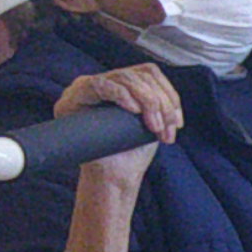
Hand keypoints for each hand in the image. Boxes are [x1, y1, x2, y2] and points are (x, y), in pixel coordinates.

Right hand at [52, 61, 179, 204]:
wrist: (115, 178)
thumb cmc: (132, 152)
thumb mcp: (152, 122)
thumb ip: (158, 102)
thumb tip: (171, 97)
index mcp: (121, 86)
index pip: (148, 72)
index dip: (169, 93)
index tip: (178, 122)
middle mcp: (102, 84)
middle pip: (139, 75)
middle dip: (161, 102)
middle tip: (166, 129)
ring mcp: (85, 89)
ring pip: (124, 78)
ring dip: (148, 102)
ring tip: (155, 128)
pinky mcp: (73, 99)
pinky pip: (99, 85)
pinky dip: (122, 95)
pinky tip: (134, 111)